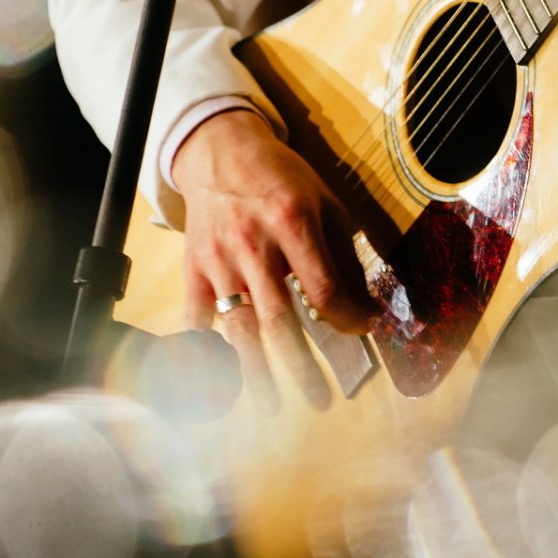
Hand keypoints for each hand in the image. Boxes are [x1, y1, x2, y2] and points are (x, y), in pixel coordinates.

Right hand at [171, 110, 375, 410]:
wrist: (220, 152)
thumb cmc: (282, 179)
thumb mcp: (325, 203)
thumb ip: (343, 254)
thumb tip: (363, 306)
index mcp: (292, 224)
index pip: (323, 289)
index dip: (346, 317)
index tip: (362, 330)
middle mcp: (254, 246)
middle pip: (280, 320)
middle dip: (301, 366)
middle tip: (319, 400)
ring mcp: (220, 260)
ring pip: (239, 327)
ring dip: (256, 372)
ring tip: (271, 405)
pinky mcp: (194, 269)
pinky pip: (197, 318)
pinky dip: (203, 352)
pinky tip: (216, 381)